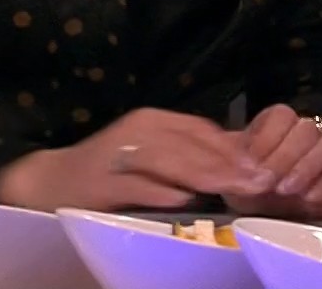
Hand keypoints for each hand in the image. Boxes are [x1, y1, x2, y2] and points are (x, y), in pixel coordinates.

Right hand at [0, 107, 275, 211]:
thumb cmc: (112, 172)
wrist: (53, 182)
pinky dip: (160, 191)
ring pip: (168, 160)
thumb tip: (245, 160)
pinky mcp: (101, 180)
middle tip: (262, 183)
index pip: (202, 130)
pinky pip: (136, 184)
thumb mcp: (155, 156)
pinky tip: (185, 200)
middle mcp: (138, 130)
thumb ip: (192, 155)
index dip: (236, 149)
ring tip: (235, 190)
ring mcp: (118, 153)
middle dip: (229, 164)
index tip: (267, 168)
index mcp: (154, 121)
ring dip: (204, 175)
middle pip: (191, 144)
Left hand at [222, 104, 321, 218]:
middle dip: (286, 156)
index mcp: (276, 125)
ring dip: (306, 169)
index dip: (267, 138)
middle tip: (269, 180)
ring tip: (285, 190)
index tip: (251, 163)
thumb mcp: (231, 176)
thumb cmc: (247, 188)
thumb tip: (237, 165)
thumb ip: (231, 166)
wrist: (267, 213)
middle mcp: (304, 133)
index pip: (281, 116)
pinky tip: (307, 199)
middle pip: (306, 129)